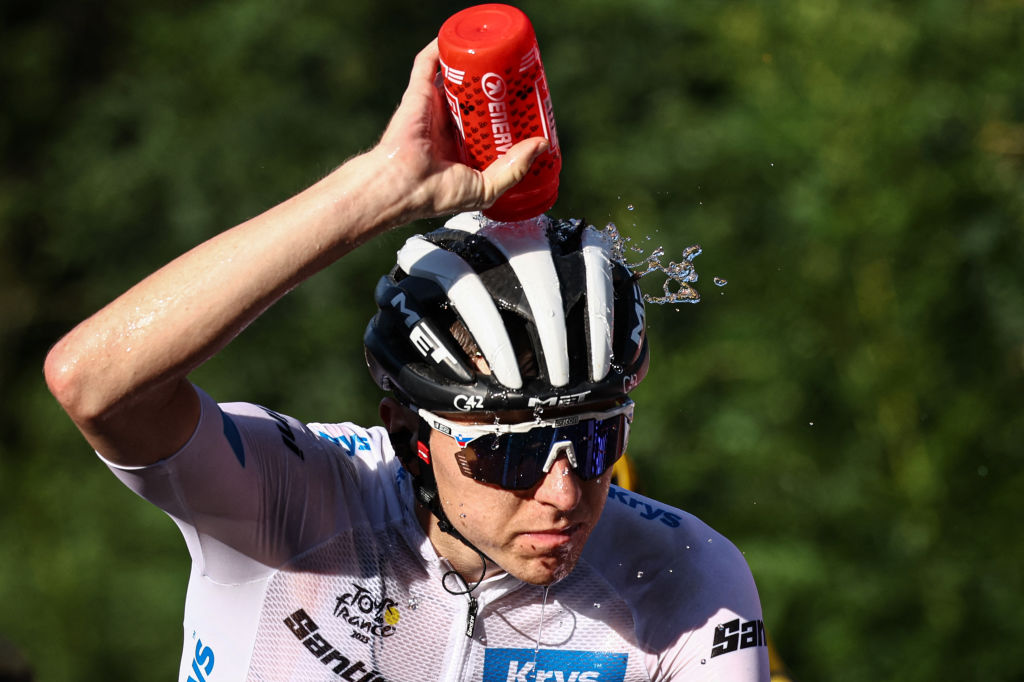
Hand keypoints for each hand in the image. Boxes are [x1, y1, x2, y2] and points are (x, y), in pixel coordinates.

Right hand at [373, 39, 549, 220]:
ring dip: (470, 62)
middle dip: (493, 85)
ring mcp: (432, 107)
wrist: (404, 186)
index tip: (524, 104)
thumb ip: (514, 169)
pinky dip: (439, 47)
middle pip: (474, 97)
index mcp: (460, 149)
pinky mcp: (418, 93)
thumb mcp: (486, 189)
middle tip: (515, 76)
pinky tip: (458, 38)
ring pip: (453, 77)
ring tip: (494, 53)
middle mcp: (447, 126)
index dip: (505, 112)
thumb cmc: (437, 194)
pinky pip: (426, 63)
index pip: (487, 124)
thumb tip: (541, 144)